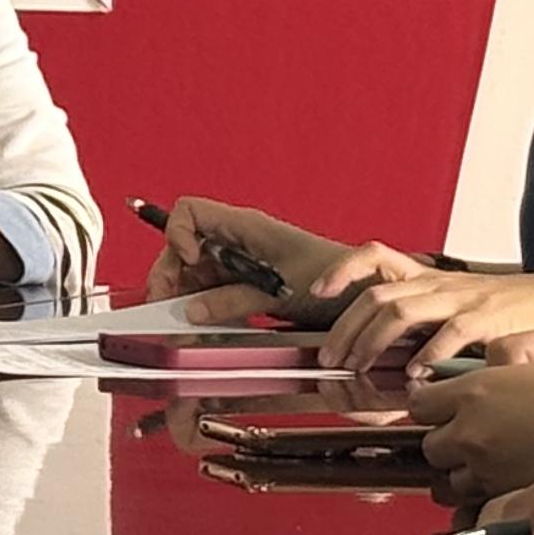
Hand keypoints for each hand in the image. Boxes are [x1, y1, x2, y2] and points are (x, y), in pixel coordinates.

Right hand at [137, 200, 428, 320]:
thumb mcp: (281, 291)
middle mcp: (239, 241)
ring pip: (195, 271)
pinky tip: (205, 321)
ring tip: (182, 319)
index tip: (186, 263)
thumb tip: (192, 311)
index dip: (178, 235)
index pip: (190, 213)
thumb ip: (233, 300)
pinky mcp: (250, 284)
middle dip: (170, 272)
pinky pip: (213, 289)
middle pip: (184, 245)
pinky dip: (203, 305)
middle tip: (165, 306)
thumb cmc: (338, 279)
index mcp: (246, 227)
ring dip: (184, 293)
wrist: (369, 296)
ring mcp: (242, 262)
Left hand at [320, 269, 533, 376]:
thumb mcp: (449, 308)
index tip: (317, 291)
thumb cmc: (497, 315)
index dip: (342, 269)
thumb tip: (372, 358)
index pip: (374, 255)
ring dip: (372, 341)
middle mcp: (436, 284)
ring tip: (359, 368)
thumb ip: (415, 326)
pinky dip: (430, 353)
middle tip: (330, 358)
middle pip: (376, 294)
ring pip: (400, 308)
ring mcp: (460, 299)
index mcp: (424, 277)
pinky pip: (452, 331)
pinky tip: (416, 374)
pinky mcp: (488, 319)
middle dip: (346, 327)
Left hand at [409, 355, 533, 502]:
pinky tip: (508, 484)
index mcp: (475, 391)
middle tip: (471, 437)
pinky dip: (485, 500)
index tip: (446, 406)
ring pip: (449, 484)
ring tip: (492, 464)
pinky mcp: (517, 501)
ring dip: (462, 475)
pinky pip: (479, 508)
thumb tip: (472, 369)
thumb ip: (498, 353)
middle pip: (429, 449)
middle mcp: (474, 433)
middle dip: (445, 443)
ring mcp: (493, 472)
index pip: (417, 404)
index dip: (432, 405)